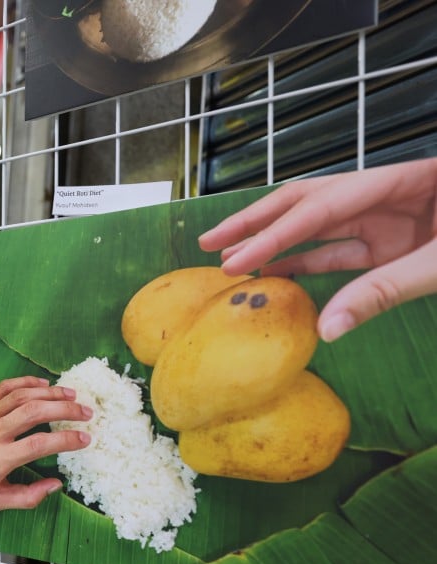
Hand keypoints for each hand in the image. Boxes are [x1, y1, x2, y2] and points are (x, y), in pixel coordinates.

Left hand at [0, 376, 91, 510]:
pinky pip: (5, 388)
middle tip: (85, 412)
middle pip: (34, 412)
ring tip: (71, 395)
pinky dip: (26, 382)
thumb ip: (29, 496)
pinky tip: (44, 385)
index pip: (38, 445)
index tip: (85, 439)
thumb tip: (56, 485)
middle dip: (64, 409)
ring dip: (50, 393)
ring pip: (21, 396)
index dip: (65, 440)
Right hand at [199, 158, 436, 341]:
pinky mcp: (393, 244)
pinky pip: (339, 252)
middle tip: (211, 242)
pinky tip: (273, 273)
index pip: (320, 207)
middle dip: (256, 222)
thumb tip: (326, 329)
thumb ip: (384, 291)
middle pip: (306, 202)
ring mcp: (389, 219)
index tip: (234, 260)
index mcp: (405, 181)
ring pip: (316, 227)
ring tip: (230, 260)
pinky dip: (304, 262)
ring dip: (273, 243)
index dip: (273, 234)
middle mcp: (386, 195)